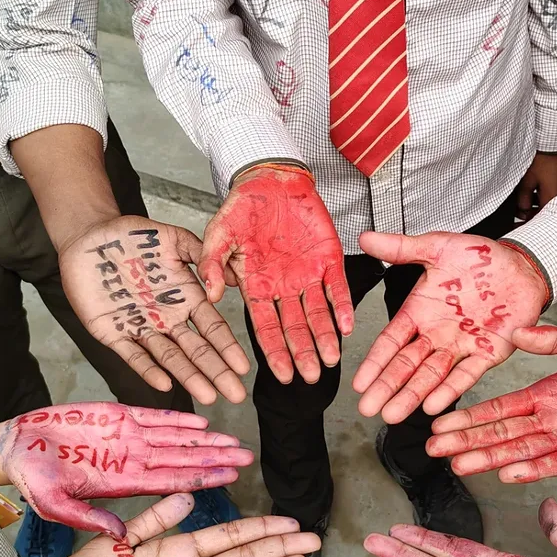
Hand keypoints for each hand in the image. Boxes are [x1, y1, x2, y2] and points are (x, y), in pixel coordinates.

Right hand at [0, 402, 254, 536]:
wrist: (14, 447)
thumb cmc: (33, 480)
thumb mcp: (56, 505)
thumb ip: (89, 518)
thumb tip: (121, 534)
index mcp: (124, 482)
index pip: (173, 481)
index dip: (203, 479)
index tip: (231, 479)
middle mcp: (133, 460)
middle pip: (183, 459)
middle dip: (215, 458)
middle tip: (247, 457)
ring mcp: (127, 437)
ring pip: (175, 437)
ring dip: (205, 438)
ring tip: (233, 439)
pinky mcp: (116, 415)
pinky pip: (153, 416)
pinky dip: (177, 417)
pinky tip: (202, 419)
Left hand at [58, 215, 249, 404]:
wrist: (89, 236)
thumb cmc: (131, 236)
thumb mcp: (172, 238)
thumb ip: (200, 253)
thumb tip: (232, 276)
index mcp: (185, 297)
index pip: (212, 328)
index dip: (228, 348)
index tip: (243, 367)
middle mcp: (167, 318)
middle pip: (197, 350)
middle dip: (216, 372)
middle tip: (236, 395)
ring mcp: (141, 327)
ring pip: (170, 358)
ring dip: (189, 377)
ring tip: (208, 397)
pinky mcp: (112, 333)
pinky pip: (132, 355)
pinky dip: (147, 370)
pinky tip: (164, 385)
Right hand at [199, 166, 353, 385]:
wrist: (270, 180)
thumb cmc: (242, 208)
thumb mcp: (219, 233)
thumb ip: (213, 263)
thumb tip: (210, 295)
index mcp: (257, 287)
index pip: (266, 327)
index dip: (275, 352)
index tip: (282, 375)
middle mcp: (284, 288)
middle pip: (295, 328)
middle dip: (302, 353)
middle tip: (310, 377)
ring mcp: (308, 275)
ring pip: (318, 314)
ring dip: (324, 337)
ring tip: (330, 361)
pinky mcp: (328, 259)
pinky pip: (337, 287)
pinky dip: (342, 306)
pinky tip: (347, 326)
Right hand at [352, 233, 548, 422]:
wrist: (521, 264)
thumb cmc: (479, 258)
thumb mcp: (436, 247)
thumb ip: (400, 248)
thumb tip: (365, 238)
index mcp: (420, 312)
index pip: (391, 341)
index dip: (375, 362)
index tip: (358, 383)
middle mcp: (436, 334)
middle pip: (406, 365)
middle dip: (387, 387)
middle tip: (368, 409)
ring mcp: (461, 346)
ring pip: (432, 376)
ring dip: (412, 395)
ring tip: (393, 415)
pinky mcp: (488, 353)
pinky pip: (467, 374)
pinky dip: (451, 389)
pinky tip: (433, 406)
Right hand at [427, 326, 556, 481]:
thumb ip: (552, 340)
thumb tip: (516, 331)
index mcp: (548, 394)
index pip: (501, 408)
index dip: (471, 417)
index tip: (442, 424)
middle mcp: (553, 419)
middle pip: (502, 433)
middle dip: (468, 441)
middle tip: (434, 450)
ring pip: (522, 451)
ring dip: (491, 459)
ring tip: (460, 466)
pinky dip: (533, 470)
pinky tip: (508, 475)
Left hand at [515, 151, 556, 221]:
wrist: (554, 140)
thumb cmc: (542, 159)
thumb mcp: (526, 182)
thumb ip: (523, 200)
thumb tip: (522, 211)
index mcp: (552, 198)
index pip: (539, 219)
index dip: (526, 224)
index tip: (516, 226)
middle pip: (544, 211)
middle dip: (530, 214)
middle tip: (517, 214)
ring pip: (547, 201)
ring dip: (535, 204)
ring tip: (521, 200)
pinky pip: (551, 191)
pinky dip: (541, 194)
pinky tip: (531, 189)